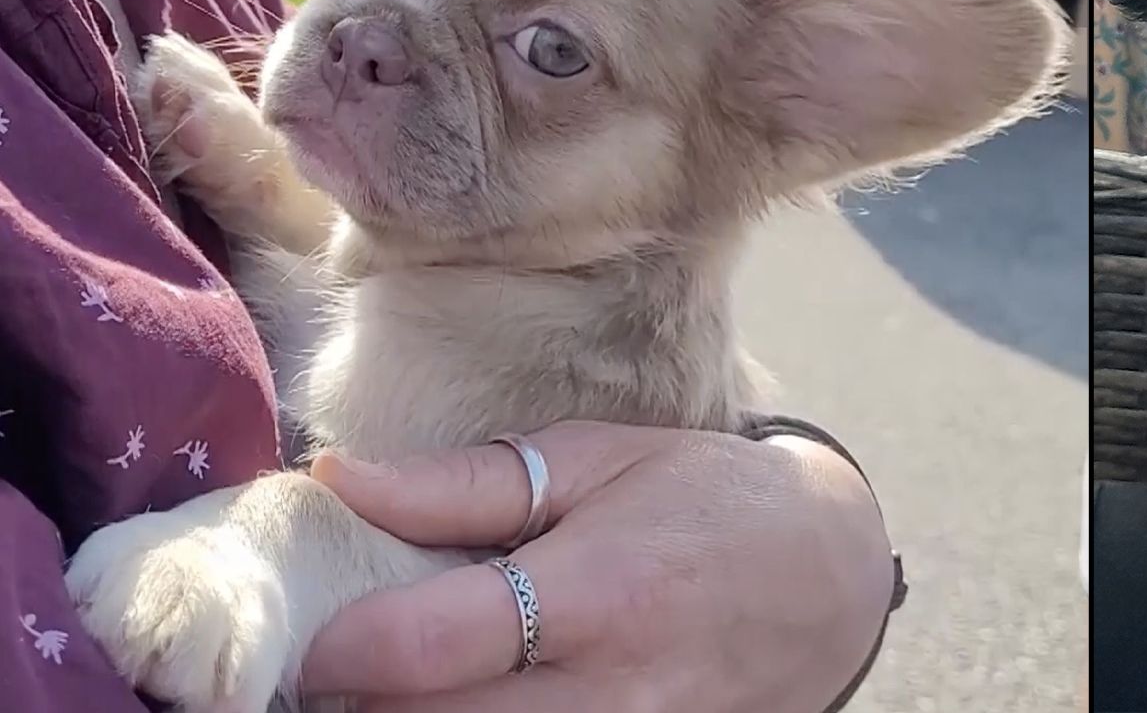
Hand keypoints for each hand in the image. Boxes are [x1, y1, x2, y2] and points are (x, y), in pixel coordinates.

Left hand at [298, 421, 895, 711]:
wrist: (830, 577)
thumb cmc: (705, 500)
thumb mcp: (597, 462)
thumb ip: (463, 485)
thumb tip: (335, 480)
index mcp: (594, 592)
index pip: (417, 651)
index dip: (334, 648)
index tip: (311, 627)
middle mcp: (611, 692)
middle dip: (354, 704)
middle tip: (336, 666)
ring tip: (398, 684)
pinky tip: (465, 699)